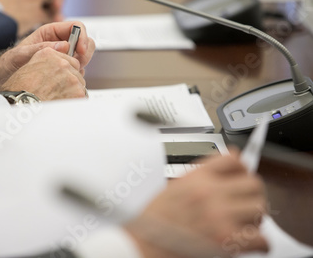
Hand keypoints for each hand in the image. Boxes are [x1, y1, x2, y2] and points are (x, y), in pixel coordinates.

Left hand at [0, 21, 94, 91]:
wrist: (1, 80)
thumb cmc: (8, 64)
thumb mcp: (20, 54)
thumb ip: (40, 48)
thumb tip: (62, 46)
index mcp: (50, 33)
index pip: (75, 27)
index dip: (82, 36)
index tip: (80, 50)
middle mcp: (59, 44)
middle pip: (84, 41)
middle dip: (84, 53)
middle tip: (77, 64)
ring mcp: (63, 58)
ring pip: (83, 57)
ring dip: (80, 65)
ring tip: (66, 72)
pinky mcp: (63, 70)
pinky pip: (77, 70)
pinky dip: (75, 75)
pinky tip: (63, 80)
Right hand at [125, 152, 268, 257]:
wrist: (143, 247)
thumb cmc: (153, 224)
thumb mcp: (172, 190)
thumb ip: (198, 179)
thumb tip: (223, 172)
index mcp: (195, 178)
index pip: (233, 159)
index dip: (242, 168)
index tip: (242, 176)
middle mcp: (210, 192)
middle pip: (253, 183)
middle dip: (252, 195)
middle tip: (245, 205)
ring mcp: (220, 216)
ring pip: (260, 208)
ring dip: (255, 218)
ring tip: (244, 225)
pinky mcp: (227, 240)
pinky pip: (262, 238)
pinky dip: (259, 244)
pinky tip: (249, 245)